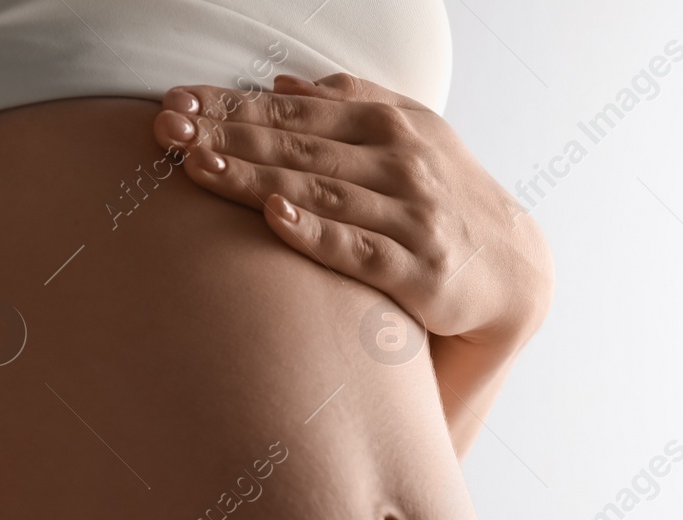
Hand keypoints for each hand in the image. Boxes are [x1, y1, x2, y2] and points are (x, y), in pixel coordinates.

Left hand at [152, 74, 552, 346]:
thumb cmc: (449, 200)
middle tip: (165, 129)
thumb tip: (280, 85)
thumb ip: (353, 105)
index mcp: (390, 123)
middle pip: (297, 146)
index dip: (231, 106)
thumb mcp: (414, 137)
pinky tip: (275, 216)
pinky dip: (316, 232)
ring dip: (254, 177)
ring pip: (319, 192)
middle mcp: (400, 162)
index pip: (294, 112)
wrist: (517, 270)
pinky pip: (357, 250)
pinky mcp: (419, 271)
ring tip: (197, 165)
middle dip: (227, 135)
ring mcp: (409, 216)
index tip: (175, 103)